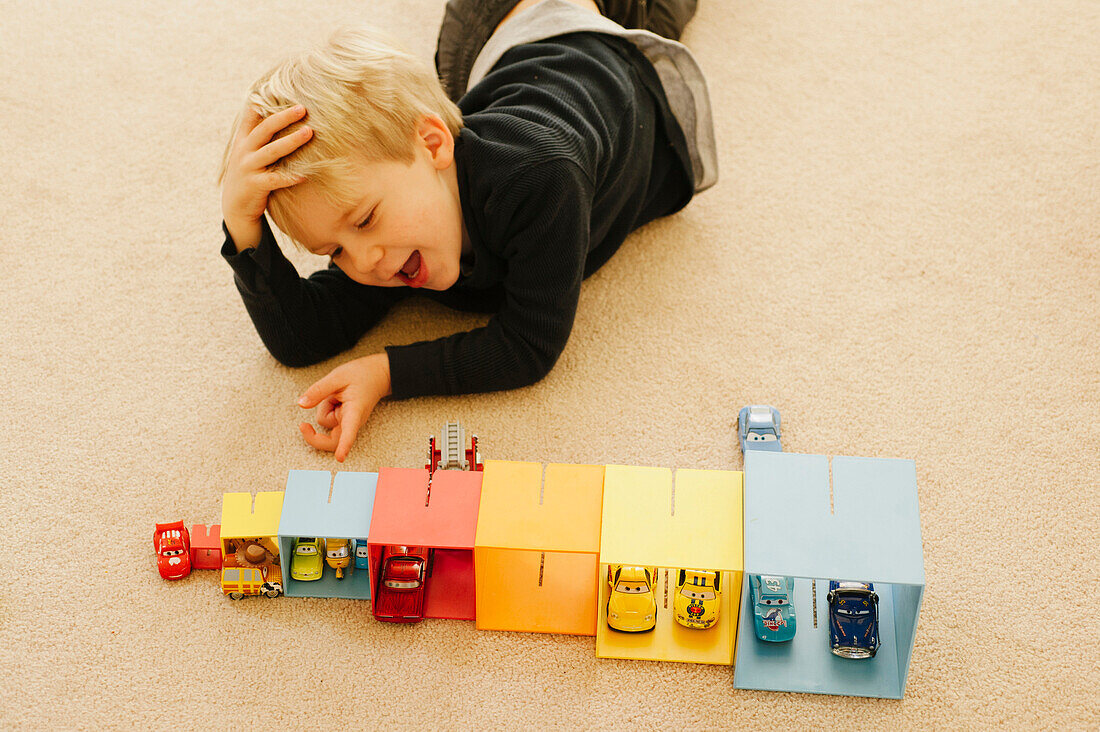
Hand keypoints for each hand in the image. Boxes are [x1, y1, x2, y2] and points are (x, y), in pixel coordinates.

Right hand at [221, 104, 312, 250]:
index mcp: (243, 140)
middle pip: (265, 129)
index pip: (251, 116)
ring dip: (291, 141)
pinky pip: (275, 179)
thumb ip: (259, 135)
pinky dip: (290, 177)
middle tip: (303, 108)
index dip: (263, 101)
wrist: (235, 207)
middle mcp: (244, 151)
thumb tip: (269, 110)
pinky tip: (305, 174)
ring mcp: (248, 168)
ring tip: (309, 132)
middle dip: (283, 117)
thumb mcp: (248, 152)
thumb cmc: (249, 175)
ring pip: (271, 151)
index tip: (277, 86)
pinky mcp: (255, 186)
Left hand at [297, 353, 392, 461]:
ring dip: (324, 409)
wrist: (377, 375)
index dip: (344, 445)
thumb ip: (319, 390)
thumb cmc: (360, 375)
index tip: (340, 458)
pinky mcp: (344, 421)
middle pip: (333, 441)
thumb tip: (301, 404)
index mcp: (355, 410)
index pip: (349, 430)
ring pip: (327, 424)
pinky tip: (336, 399)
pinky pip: (328, 419)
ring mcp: (349, 423)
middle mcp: (353, 421)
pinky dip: (327, 408)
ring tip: (335, 395)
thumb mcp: (337, 376)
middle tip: (302, 425)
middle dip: (315, 437)